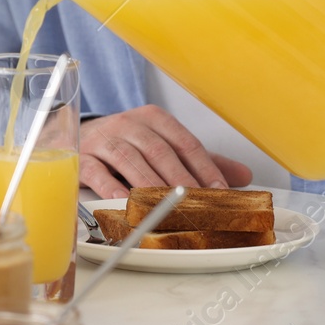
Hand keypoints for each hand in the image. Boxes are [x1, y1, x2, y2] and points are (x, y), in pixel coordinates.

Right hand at [79, 105, 251, 196]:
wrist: (81, 136)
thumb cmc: (128, 144)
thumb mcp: (164, 145)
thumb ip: (200, 160)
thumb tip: (243, 176)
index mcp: (154, 119)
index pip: (184, 141)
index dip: (203, 166)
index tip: (219, 190)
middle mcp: (128, 124)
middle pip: (159, 150)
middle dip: (180, 179)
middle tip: (196, 203)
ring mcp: (104, 139)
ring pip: (130, 160)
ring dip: (149, 185)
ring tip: (166, 206)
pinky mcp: (83, 157)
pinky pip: (98, 172)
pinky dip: (112, 188)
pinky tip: (125, 203)